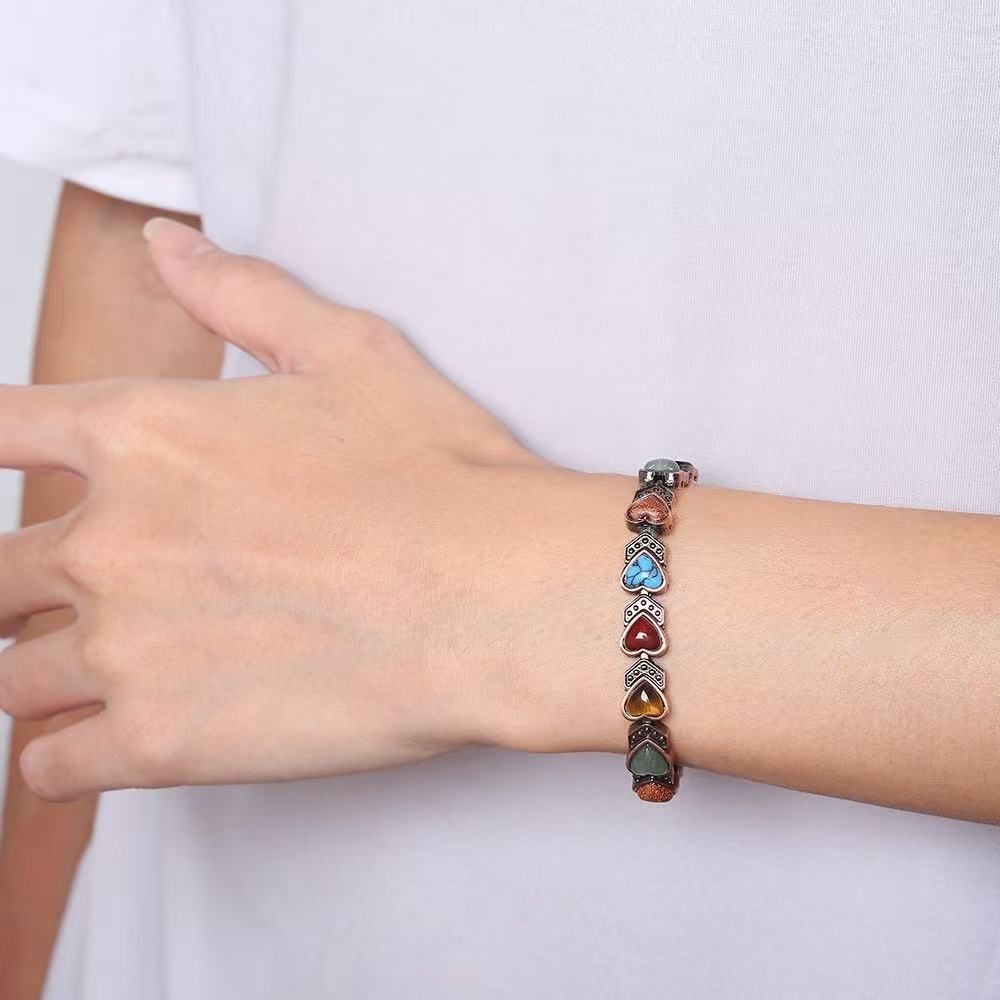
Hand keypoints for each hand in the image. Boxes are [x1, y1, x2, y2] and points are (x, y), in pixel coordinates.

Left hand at [0, 219, 628, 799]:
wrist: (496, 595)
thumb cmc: (437, 472)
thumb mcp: (351, 350)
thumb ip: (242, 291)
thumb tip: (164, 240)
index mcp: (140, 433)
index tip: (13, 474)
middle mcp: (107, 541)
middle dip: (19, 585)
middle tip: (91, 594)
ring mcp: (123, 651)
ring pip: (9, 678)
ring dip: (45, 672)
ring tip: (110, 672)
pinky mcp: (159, 745)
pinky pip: (50, 766)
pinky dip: (67, 757)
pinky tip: (114, 740)